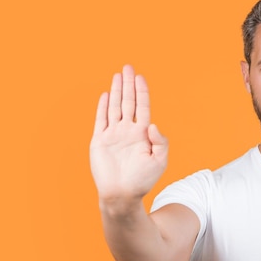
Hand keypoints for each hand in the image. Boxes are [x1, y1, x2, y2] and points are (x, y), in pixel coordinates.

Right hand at [90, 65, 167, 201]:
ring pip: (114, 107)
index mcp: (143, 134)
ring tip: (118, 75)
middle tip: (128, 67)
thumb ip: (160, 142)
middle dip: (128, 84)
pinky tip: (104, 95)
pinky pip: (100, 120)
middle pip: (128, 102)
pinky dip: (102, 107)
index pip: (143, 107)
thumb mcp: (159, 161)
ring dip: (116, 91)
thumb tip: (154, 125)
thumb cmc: (143, 180)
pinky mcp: (100, 141)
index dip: (142, 92)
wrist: (122, 194)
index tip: (140, 77)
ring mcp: (113, 135)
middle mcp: (128, 131)